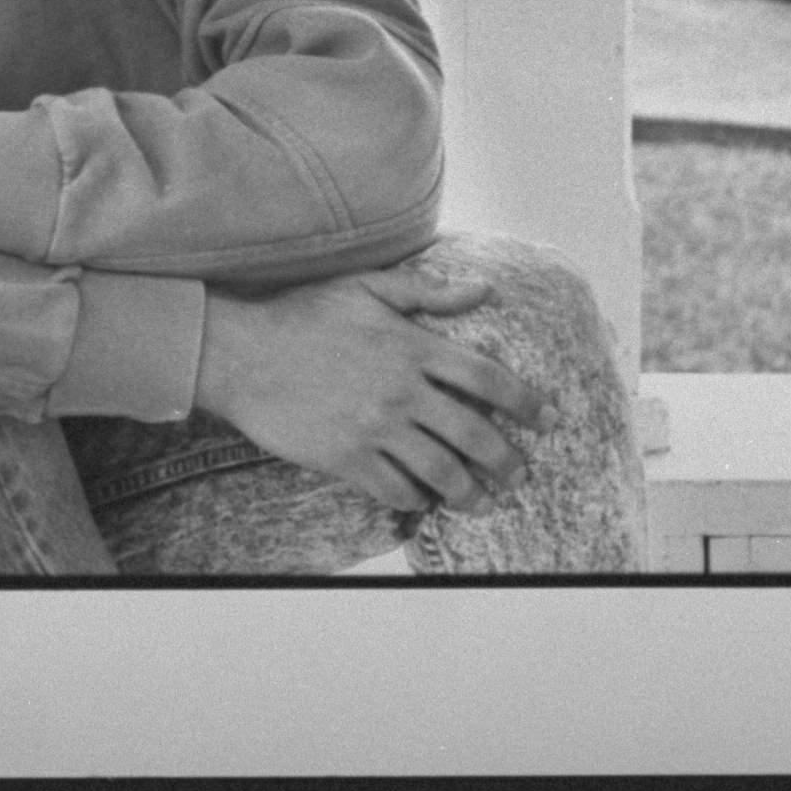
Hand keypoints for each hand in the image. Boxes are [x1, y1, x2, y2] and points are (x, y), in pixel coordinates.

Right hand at [192, 264, 554, 515]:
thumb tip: (483, 289)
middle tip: (520, 473)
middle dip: (507, 460)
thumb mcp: (367, 288)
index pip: (489, 379)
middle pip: (476, 434)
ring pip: (442, 472)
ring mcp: (376, 428)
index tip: (547, 419)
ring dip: (471, 492)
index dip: (526, 402)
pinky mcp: (347, 458)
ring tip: (484, 501)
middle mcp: (403, 391)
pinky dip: (418, 499)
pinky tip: (425, 499)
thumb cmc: (303, 313)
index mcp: (413, 346)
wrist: (242, 353)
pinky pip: (396, 489)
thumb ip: (428, 291)